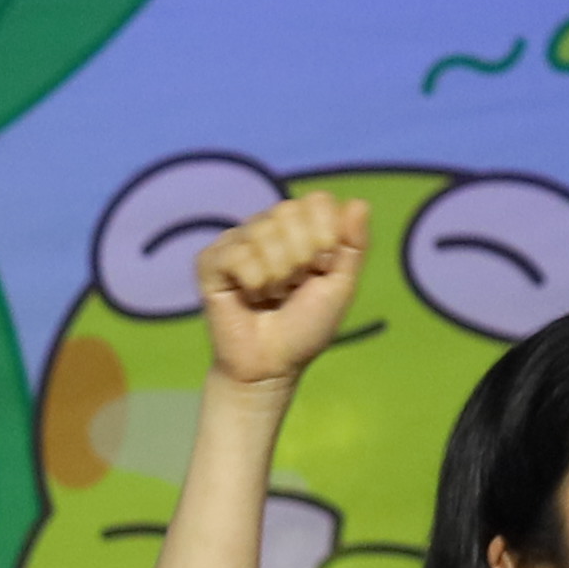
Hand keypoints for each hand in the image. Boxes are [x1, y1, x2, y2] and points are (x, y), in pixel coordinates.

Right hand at [196, 192, 370, 393]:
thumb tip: (358, 202)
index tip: (321, 269)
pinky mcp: (210, 262)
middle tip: (292, 287)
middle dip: (299, 258)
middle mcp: (267, 227)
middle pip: (288, 211)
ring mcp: (237, 242)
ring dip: (275, 275)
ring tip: (270, 296)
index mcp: (300, 228)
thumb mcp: (340, 286)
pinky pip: (236, 253)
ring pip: (262, 232)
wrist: (270, 366)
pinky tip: (247, 296)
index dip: (325, 236)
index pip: (316, 201)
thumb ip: (354, 245)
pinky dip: (252, 281)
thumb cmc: (305, 327)